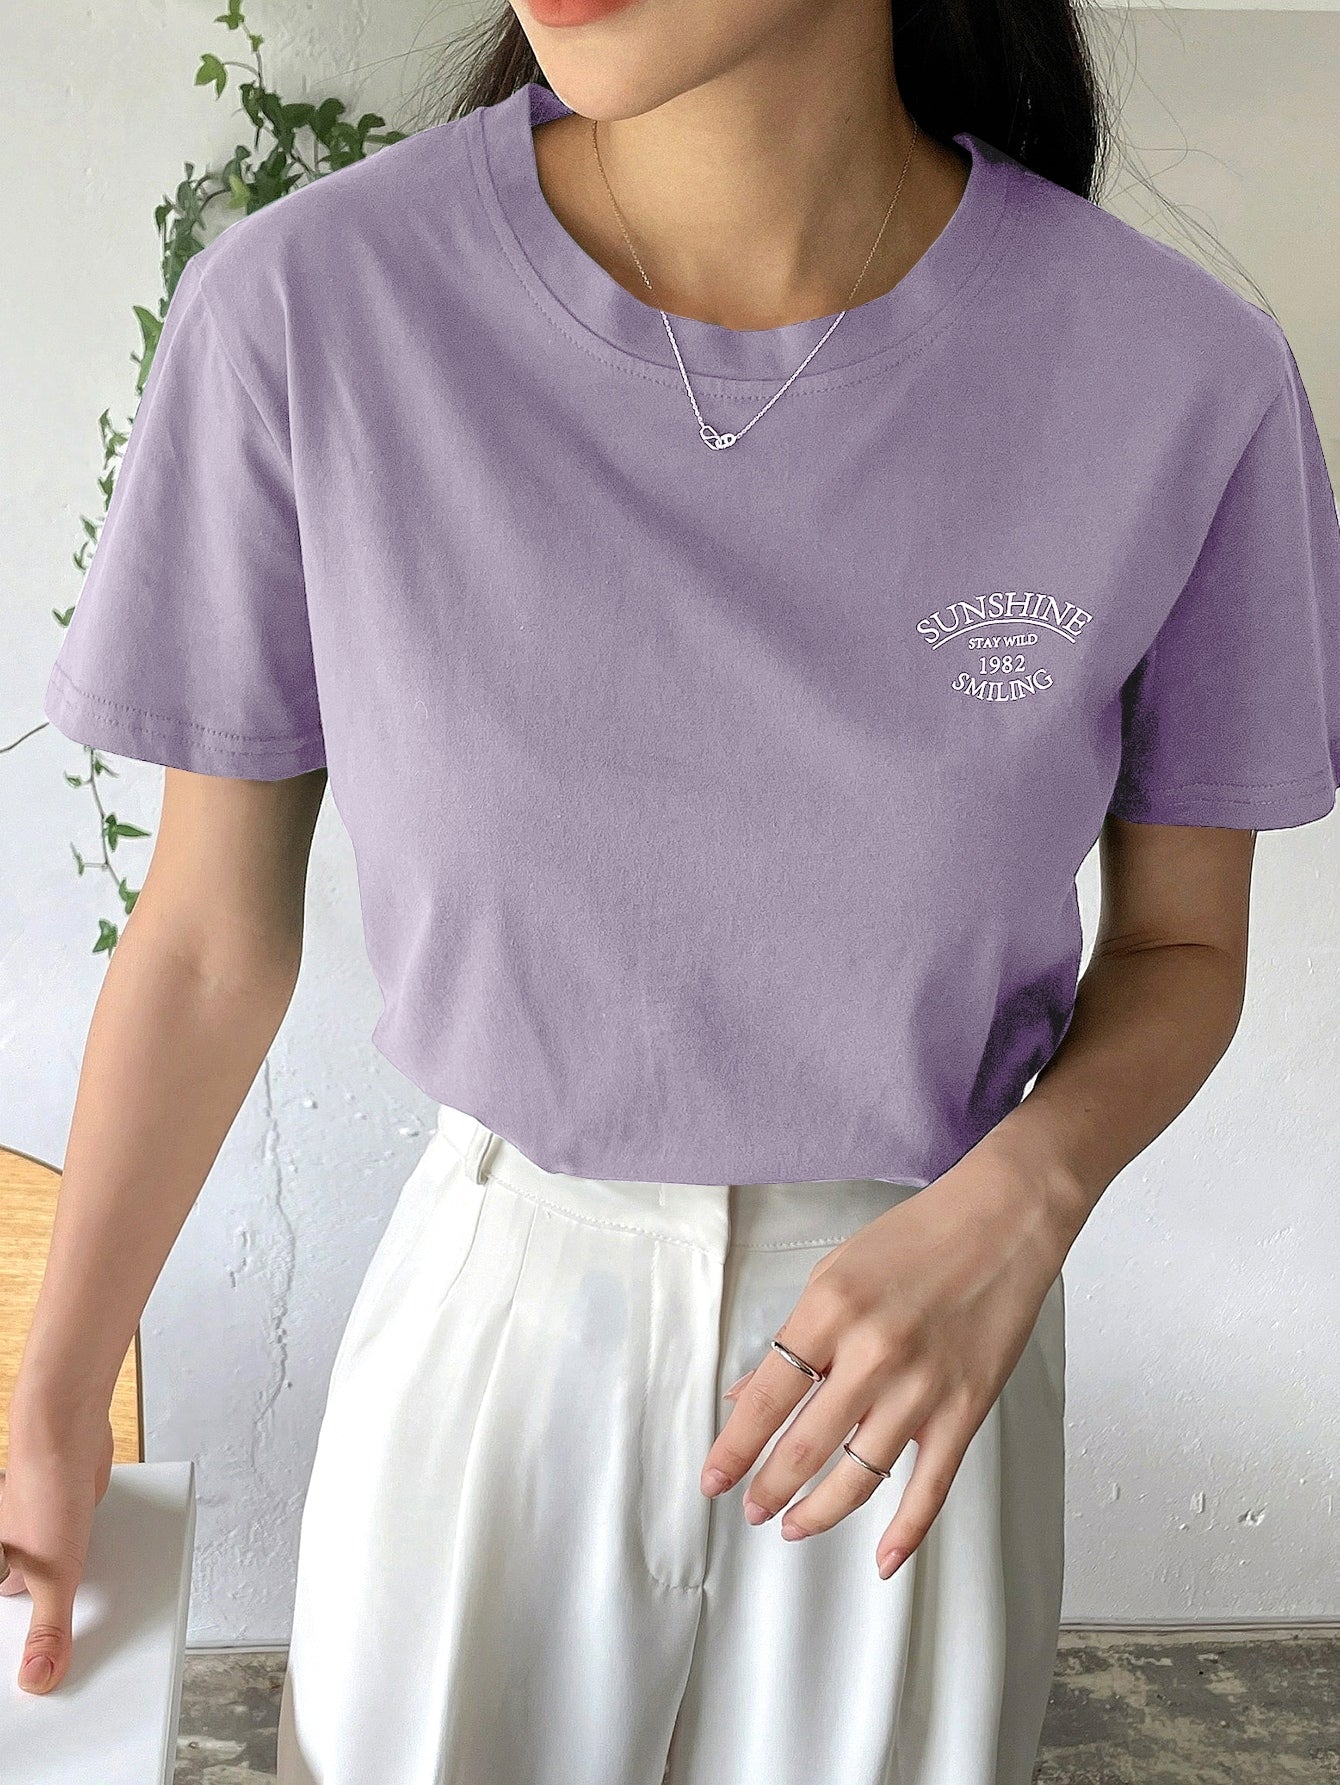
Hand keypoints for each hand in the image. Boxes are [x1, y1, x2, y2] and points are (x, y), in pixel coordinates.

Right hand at [0, 1411, 115, 1691]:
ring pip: (53, 1582)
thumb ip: (48, 1630)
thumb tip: (38, 1679)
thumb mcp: (53, 1575)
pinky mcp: (63, 1522)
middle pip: (27, 1612)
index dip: (21, 1658)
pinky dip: (86, 1565)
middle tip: (68, 1663)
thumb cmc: (46, 1490)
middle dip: (48, 1633)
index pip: (5, 1631)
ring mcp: (35, 1539)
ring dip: (72, 1594)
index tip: (40, 1686)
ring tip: (93, 1618)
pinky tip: (106, 1571)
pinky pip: (74, 1556)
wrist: (69, 1433)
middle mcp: (8, 1558)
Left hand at [698, 1147, 1076, 1576]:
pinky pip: (930, 1486)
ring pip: (859, 1477)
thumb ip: (794, 1340)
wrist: (1002, 1222)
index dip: (734, 1447)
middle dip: (768, 1488)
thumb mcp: (833, 1273)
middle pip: (805, 1447)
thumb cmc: (915, 1237)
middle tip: (750, 1509)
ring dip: (819, 1512)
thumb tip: (746, 1395)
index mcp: (830, 1311)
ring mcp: (923, 1387)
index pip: (766, 1398)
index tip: (713, 1478)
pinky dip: (906, 1531)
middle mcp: (873, 1354)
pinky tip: (882, 1559)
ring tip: (793, 1526)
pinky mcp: (966, 1409)